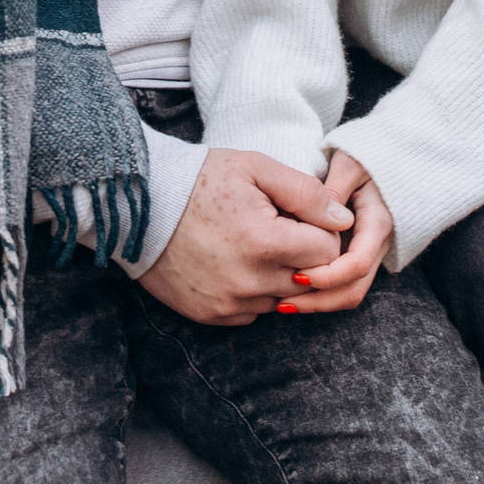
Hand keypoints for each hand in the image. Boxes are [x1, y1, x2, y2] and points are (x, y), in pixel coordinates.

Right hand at [136, 149, 352, 325]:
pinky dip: (254, 291)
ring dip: (279, 275)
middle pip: (309, 281)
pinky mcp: (212, 315)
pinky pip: (254, 311)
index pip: (328, 252)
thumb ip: (306, 192)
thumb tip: (344, 220)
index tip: (298, 216)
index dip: (320, 232)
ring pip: (284, 299)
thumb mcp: (255, 168)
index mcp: (265, 242)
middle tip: (275, 227)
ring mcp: (229, 303)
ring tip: (252, 243)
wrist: (139, 204)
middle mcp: (249, 281)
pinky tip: (234, 262)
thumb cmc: (200, 179)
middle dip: (303, 255)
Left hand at [280, 151, 392, 313]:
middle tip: (282, 303)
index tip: (297, 274)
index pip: (357, 263)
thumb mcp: (348, 164)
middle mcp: (375, 246)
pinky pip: (340, 286)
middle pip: (353, 288)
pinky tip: (288, 293)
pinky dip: (318, 294)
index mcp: (377, 223)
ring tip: (280, 304)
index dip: (328, 275)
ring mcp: (366, 254)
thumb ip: (335, 188)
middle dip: (319, 300)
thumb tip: (323, 214)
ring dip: (317, 303)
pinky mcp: (354, 258)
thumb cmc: (362, 159)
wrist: (380, 164)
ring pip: (348, 293)